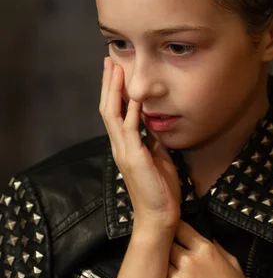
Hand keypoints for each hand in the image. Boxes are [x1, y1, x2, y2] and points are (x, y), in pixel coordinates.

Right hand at [100, 57, 180, 229]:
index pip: (114, 111)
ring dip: (114, 90)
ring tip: (116, 69)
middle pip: (107, 107)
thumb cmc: (160, 190)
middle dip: (108, 83)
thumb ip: (153, 141)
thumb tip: (154, 124)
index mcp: (124, 145)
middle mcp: (119, 145)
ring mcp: (124, 151)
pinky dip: (131, 111)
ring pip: (112, 114)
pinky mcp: (134, 157)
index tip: (115, 70)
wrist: (159, 216)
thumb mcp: (158, 158)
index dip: (113, 90)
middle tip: (109, 60)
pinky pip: (130, 129)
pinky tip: (135, 97)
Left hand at [164, 220, 272, 277]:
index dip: (174, 227)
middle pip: (166, 245)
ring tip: (165, 268)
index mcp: (205, 250)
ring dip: (163, 265)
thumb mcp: (232, 262)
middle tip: (167, 250)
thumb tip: (206, 236)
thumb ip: (216, 246)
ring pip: (160, 264)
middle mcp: (189, 262)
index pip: (180, 228)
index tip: (171, 230)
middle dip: (167, 246)